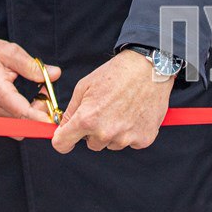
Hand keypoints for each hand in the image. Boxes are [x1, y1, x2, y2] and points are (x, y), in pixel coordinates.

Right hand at [0, 38, 60, 124]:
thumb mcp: (11, 52)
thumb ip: (33, 66)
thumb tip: (55, 74)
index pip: (23, 112)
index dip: (40, 118)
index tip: (53, 120)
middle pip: (23, 122)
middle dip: (40, 112)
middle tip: (44, 91)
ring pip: (17, 127)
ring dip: (31, 116)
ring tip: (34, 94)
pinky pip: (10, 126)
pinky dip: (21, 119)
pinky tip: (24, 101)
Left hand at [52, 50, 173, 153]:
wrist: (149, 67)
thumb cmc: (117, 73)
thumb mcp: (85, 85)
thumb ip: (71, 110)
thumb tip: (63, 126)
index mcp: (87, 119)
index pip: (62, 144)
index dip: (62, 140)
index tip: (66, 137)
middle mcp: (105, 133)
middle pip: (90, 144)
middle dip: (93, 132)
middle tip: (104, 110)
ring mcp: (126, 138)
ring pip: (111, 143)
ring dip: (113, 132)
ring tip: (121, 109)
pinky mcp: (143, 139)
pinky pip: (130, 142)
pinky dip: (131, 132)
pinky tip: (134, 113)